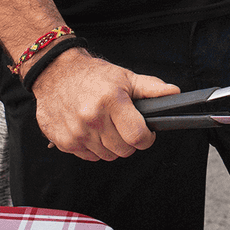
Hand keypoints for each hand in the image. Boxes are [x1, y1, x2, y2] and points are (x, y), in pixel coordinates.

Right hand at [27, 47, 180, 162]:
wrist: (54, 73)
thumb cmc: (91, 75)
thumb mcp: (124, 77)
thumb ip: (151, 88)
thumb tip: (174, 93)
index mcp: (111, 101)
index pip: (138, 137)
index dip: (146, 138)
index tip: (145, 132)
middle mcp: (92, 118)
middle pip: (124, 150)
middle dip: (129, 141)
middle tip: (123, 125)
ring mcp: (76, 132)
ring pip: (107, 156)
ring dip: (110, 145)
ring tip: (105, 125)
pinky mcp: (64, 142)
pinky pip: (89, 157)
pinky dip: (93, 147)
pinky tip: (90, 129)